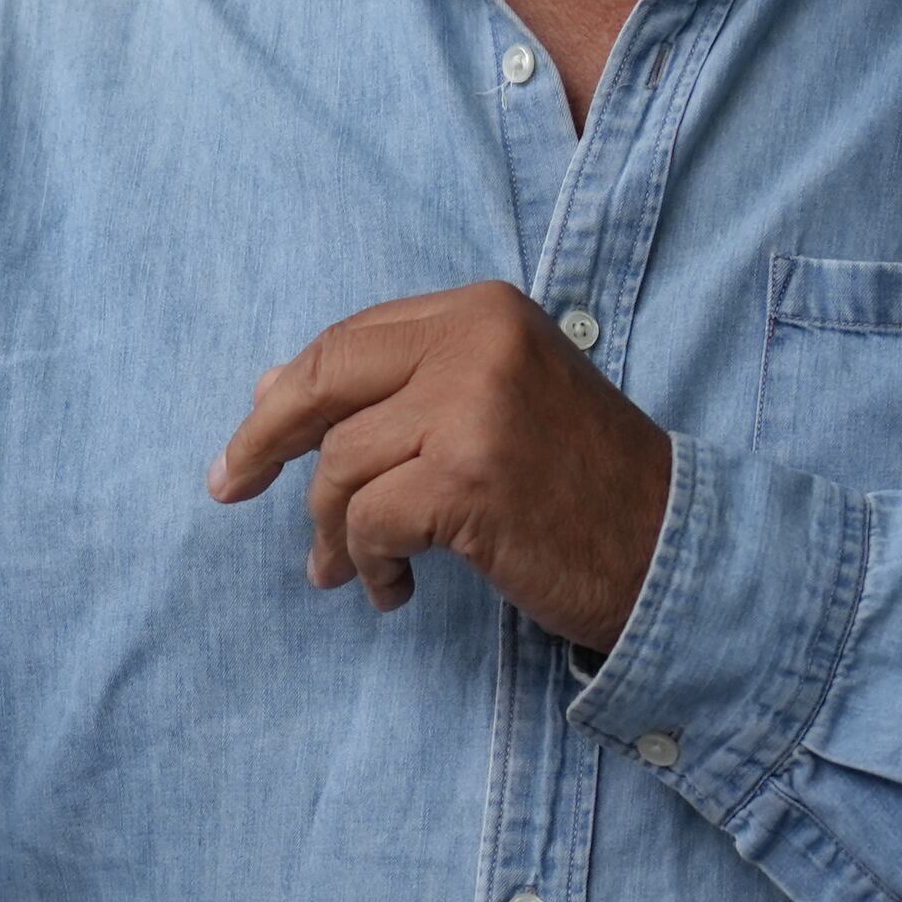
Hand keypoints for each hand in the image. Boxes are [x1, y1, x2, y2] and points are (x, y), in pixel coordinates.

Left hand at [207, 285, 673, 650]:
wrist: (672, 549)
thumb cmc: (578, 485)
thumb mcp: (493, 406)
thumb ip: (398, 389)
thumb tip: (271, 387)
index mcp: (481, 312)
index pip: (351, 341)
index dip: (290, 393)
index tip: (250, 439)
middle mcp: (478, 341)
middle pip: (325, 382)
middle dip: (264, 441)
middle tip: (229, 489)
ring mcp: (474, 406)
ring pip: (341, 466)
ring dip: (334, 532)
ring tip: (352, 571)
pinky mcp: (469, 478)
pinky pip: (369, 522)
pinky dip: (370, 564)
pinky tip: (395, 590)